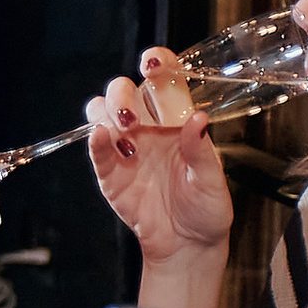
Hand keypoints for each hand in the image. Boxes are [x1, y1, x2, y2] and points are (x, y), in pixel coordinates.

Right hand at [84, 46, 234, 263]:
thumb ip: (202, 151)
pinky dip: (94, 140)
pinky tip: (102, 139)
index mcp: (177, 121)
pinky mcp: (109, 171)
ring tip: (123, 133)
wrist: (186, 245)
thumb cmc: (206, 209)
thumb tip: (198, 118)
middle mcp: (149, 127)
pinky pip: (96, 147)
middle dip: (123, 96)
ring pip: (102, 110)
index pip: (164, 81)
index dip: (157, 64)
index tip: (152, 62)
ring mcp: (126, 147)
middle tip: (133, 119)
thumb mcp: (212, 181)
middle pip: (125, 90)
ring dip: (107, 112)